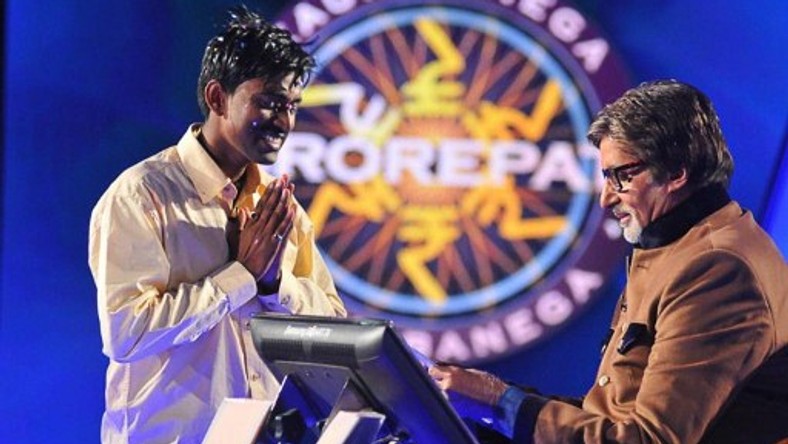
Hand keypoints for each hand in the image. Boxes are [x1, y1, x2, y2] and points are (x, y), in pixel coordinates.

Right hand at [234, 175, 295, 289]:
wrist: (245, 276)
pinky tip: (293, 209)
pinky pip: (282, 230)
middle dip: (278, 191)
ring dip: (284, 201)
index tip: (275, 182)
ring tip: (290, 188)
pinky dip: (288, 219)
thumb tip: (244, 209)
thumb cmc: (241, 258)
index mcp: (250, 226)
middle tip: (284, 178)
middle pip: (270, 206)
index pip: (261, 205)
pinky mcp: (274, 246)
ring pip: (277, 215)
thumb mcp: (237, 239)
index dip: (269, 192)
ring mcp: (267, 237)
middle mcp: (258, 229)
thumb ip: (241, 223)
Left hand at [429, 364, 508, 405]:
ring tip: (453, 389)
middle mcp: (448, 385)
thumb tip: (442, 372)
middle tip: (439, 380)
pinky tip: (457, 397)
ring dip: (441, 391)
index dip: (432, 370)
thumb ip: (454, 372)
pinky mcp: (454, 409)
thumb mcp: (469, 372)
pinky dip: (448, 400)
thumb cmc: (487, 383)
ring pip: (439, 393)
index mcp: (453, 374)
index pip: (432, 370)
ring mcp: (450, 399)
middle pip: (432, 382)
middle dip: (435, 381)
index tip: (431, 370)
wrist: (498, 398)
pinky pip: (446, 402)